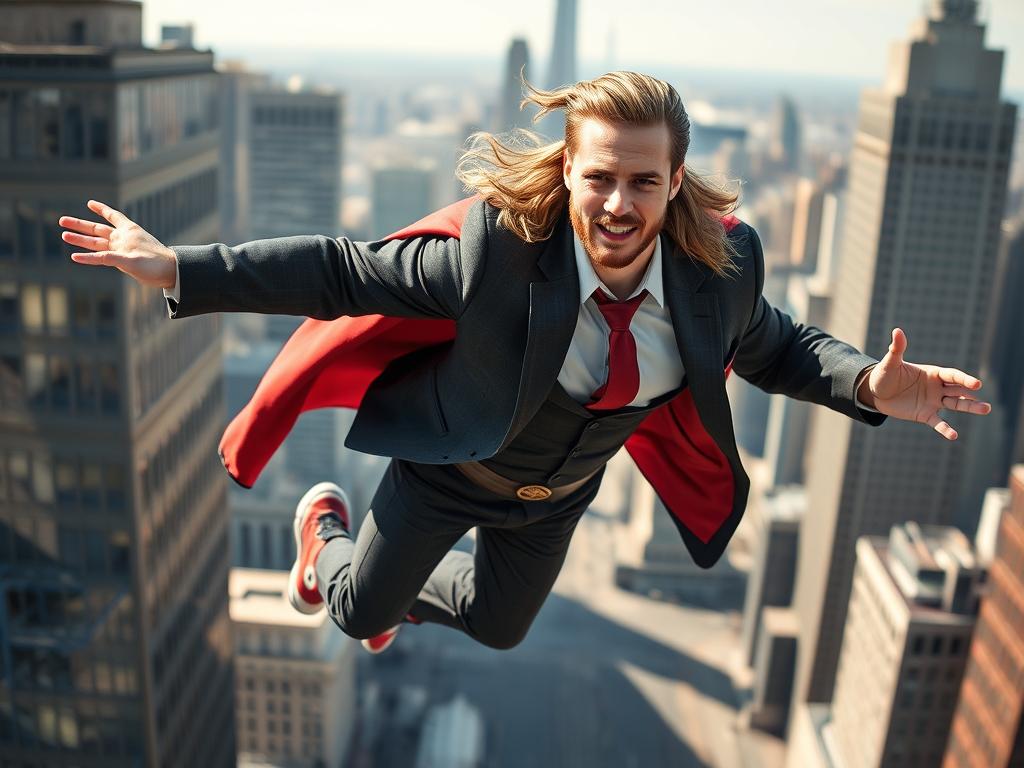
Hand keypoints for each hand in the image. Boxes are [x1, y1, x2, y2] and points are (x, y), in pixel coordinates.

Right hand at [59, 200, 176, 288]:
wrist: (169, 273)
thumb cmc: (155, 263)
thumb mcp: (133, 260)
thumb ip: (113, 258)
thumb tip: (96, 257)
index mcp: (128, 231)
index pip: (112, 215)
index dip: (101, 209)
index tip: (90, 203)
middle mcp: (122, 238)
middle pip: (97, 229)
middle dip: (79, 225)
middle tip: (61, 220)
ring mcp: (121, 250)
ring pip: (96, 242)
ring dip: (80, 239)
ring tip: (64, 235)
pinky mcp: (121, 261)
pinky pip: (101, 258)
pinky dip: (89, 257)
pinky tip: (75, 257)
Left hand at [858, 328, 990, 440]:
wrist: (876, 393)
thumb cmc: (885, 375)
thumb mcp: (890, 363)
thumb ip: (896, 349)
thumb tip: (897, 330)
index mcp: (932, 373)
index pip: (952, 376)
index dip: (964, 379)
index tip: (976, 384)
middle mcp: (936, 387)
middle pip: (959, 391)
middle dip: (971, 396)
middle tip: (987, 405)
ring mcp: (932, 401)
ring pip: (955, 404)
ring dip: (969, 407)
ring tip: (985, 409)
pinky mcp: (924, 414)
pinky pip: (937, 422)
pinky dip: (945, 428)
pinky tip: (954, 436)